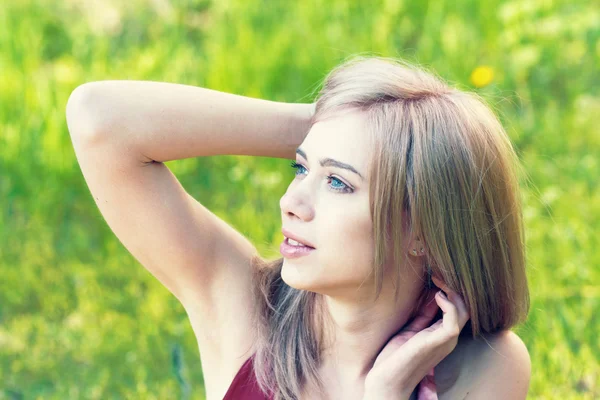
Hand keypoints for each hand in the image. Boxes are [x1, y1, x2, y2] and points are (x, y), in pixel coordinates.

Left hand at [363, 277, 469, 399]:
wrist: (388, 380)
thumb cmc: (395, 358)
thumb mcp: (409, 330)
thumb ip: (422, 316)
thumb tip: (429, 295)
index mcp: (441, 336)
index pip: (457, 309)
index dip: (449, 290)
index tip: (437, 275)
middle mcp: (448, 338)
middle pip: (465, 308)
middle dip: (453, 288)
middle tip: (438, 274)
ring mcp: (446, 340)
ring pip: (464, 311)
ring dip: (452, 292)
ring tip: (438, 280)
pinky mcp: (440, 341)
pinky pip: (454, 319)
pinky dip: (448, 304)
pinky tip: (437, 295)